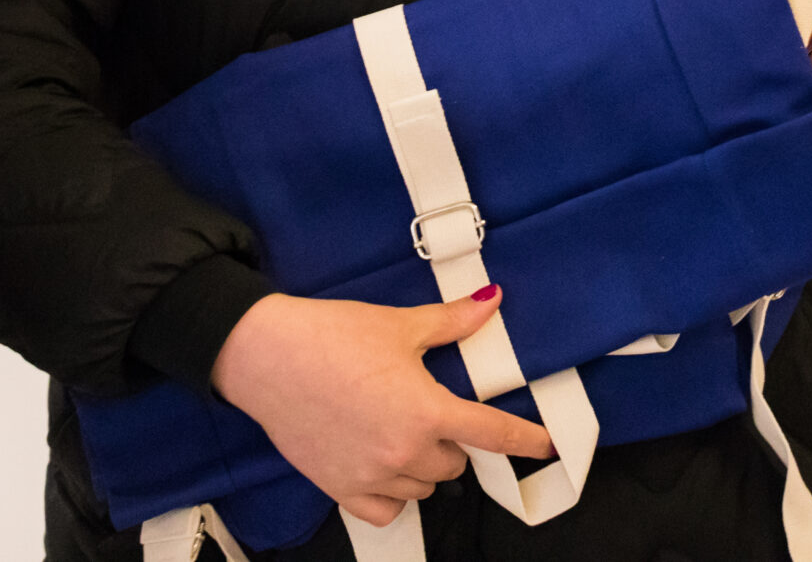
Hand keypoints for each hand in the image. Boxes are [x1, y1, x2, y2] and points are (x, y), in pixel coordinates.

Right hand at [211, 287, 553, 528]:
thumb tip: (491, 301)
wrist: (266, 355)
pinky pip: (386, 510)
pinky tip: (384, 467)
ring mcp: (371, 475)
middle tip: (427, 409)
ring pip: (423, 486)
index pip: (492, 433)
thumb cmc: (332, 335)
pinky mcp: (339, 488)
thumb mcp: (399, 325)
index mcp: (426, 411)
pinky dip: (394, 494)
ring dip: (423, 465)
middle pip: (454, 462)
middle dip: (450, 439)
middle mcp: (403, 451)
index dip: (525, 440)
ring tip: (400, 431)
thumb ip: (452, 322)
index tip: (546, 446)